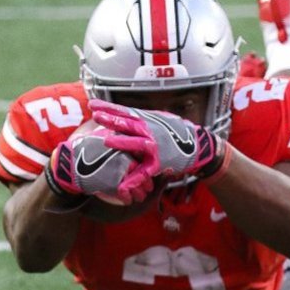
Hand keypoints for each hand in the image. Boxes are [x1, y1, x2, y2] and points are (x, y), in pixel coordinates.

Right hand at [44, 128, 154, 205]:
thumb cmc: (86, 148)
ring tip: (139, 197)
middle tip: (147, 189)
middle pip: (143, 175)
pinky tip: (127, 201)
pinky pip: (126, 195)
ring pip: (137, 187)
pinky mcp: (113, 185)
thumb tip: (130, 138)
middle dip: (146, 184)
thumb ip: (118, 137)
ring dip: (139, 194)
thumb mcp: (104, 135)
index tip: (148, 173)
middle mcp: (126, 158)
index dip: (148, 169)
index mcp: (125, 146)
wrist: (71, 161)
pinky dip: (127, 199)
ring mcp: (120, 172)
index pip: (143, 159)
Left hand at [90, 99, 224, 179]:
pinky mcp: (159, 162)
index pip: (124, 111)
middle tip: (96, 116)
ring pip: (136, 143)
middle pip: (127, 123)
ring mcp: (155, 146)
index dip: (108, 107)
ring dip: (122, 142)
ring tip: (107, 141)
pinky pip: (144, 172)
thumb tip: (125, 113)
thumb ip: (141, 118)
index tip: (92, 104)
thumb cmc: (175, 132)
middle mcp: (150, 131)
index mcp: (147, 120)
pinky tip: (123, 185)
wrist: (196, 145)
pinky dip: (134, 180)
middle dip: (111, 119)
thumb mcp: (158, 120)